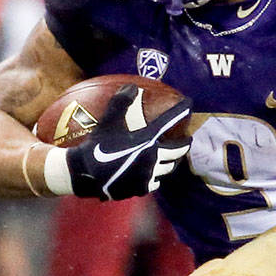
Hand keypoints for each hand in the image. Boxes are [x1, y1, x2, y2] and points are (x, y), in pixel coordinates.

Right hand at [64, 85, 190, 199]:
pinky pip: (155, 183)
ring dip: (171, 162)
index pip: (169, 121)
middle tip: (187, 140)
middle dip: (184, 145)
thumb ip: (120, 103)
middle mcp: (153, 158)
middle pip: (177, 151)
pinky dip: (155, 178)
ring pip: (168, 169)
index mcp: (147, 140)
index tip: (189, 104)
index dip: (181, 110)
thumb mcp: (107, 122)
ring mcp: (148, 175)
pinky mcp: (142, 188)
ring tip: (172, 159)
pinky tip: (153, 176)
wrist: (85, 174)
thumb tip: (131, 86)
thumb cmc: (96, 146)